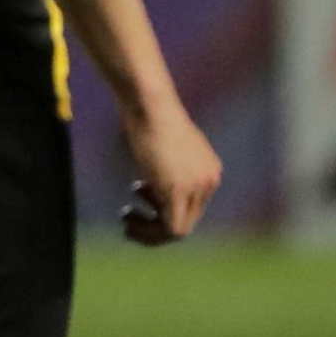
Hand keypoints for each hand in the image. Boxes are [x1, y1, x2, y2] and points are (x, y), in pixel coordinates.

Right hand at [120, 101, 220, 244]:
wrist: (149, 105)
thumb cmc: (149, 117)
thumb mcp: (163, 147)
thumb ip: (166, 168)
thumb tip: (150, 184)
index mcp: (208, 170)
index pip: (190, 206)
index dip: (161, 211)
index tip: (135, 202)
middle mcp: (209, 181)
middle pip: (186, 220)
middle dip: (154, 225)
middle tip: (127, 218)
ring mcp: (197, 188)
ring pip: (179, 229)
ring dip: (149, 230)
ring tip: (126, 216)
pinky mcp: (178, 192)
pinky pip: (171, 229)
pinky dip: (148, 232)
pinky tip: (128, 219)